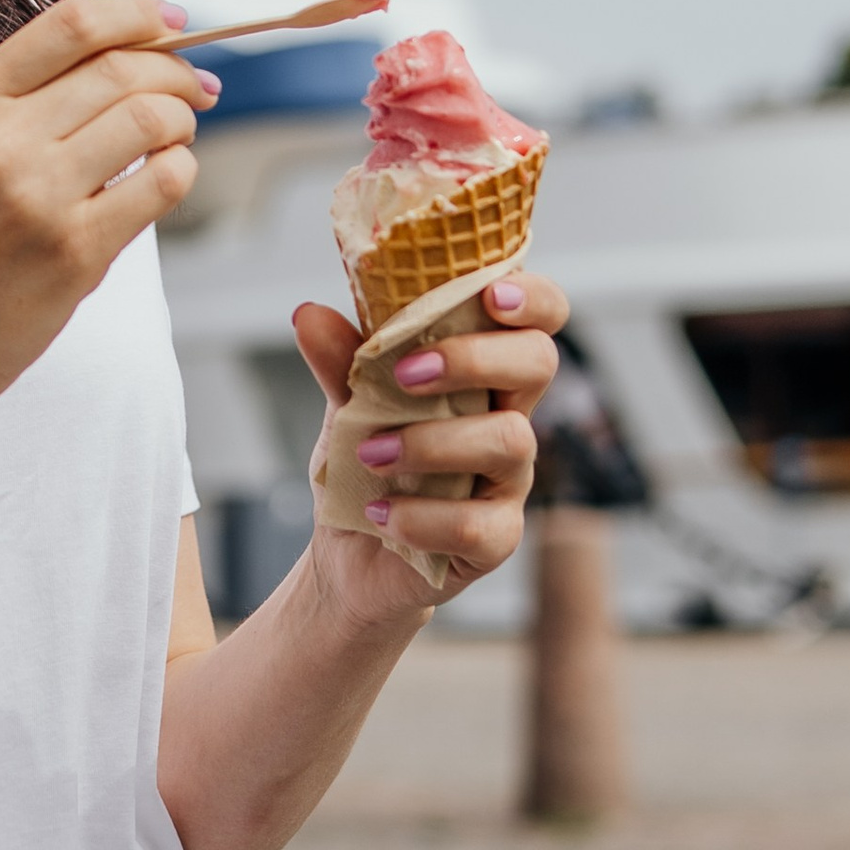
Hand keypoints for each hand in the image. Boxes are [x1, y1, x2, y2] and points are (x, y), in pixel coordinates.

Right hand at [0, 0, 212, 419]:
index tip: (171, 20)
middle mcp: (1, 138)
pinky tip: (166, 178)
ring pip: (150, 119)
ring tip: (176, 138)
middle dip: (176, 71)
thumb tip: (138, 51)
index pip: (70, 23)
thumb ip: (32, 94)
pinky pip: (163, 181)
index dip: (135, 13)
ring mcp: (38, 194)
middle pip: (121, 69)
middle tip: (196, 89)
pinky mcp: (76, 247)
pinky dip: (182, 170)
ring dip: (182, 122)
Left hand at [288, 271, 563, 622]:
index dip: (532, 297)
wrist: (349, 552)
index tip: (490, 296)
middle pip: (538, 363)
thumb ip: (340, 361)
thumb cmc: (366, 463)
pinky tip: (380, 513)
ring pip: (509, 440)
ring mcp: (508, 478)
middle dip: (473, 359)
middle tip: (406, 375)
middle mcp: (507, 415)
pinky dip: (423, 517)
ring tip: (370, 453)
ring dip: (432, 441)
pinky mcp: (497, 537)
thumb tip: (309, 315)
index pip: (540, 316)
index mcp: (482, 369)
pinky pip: (480, 525)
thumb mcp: (348, 404)